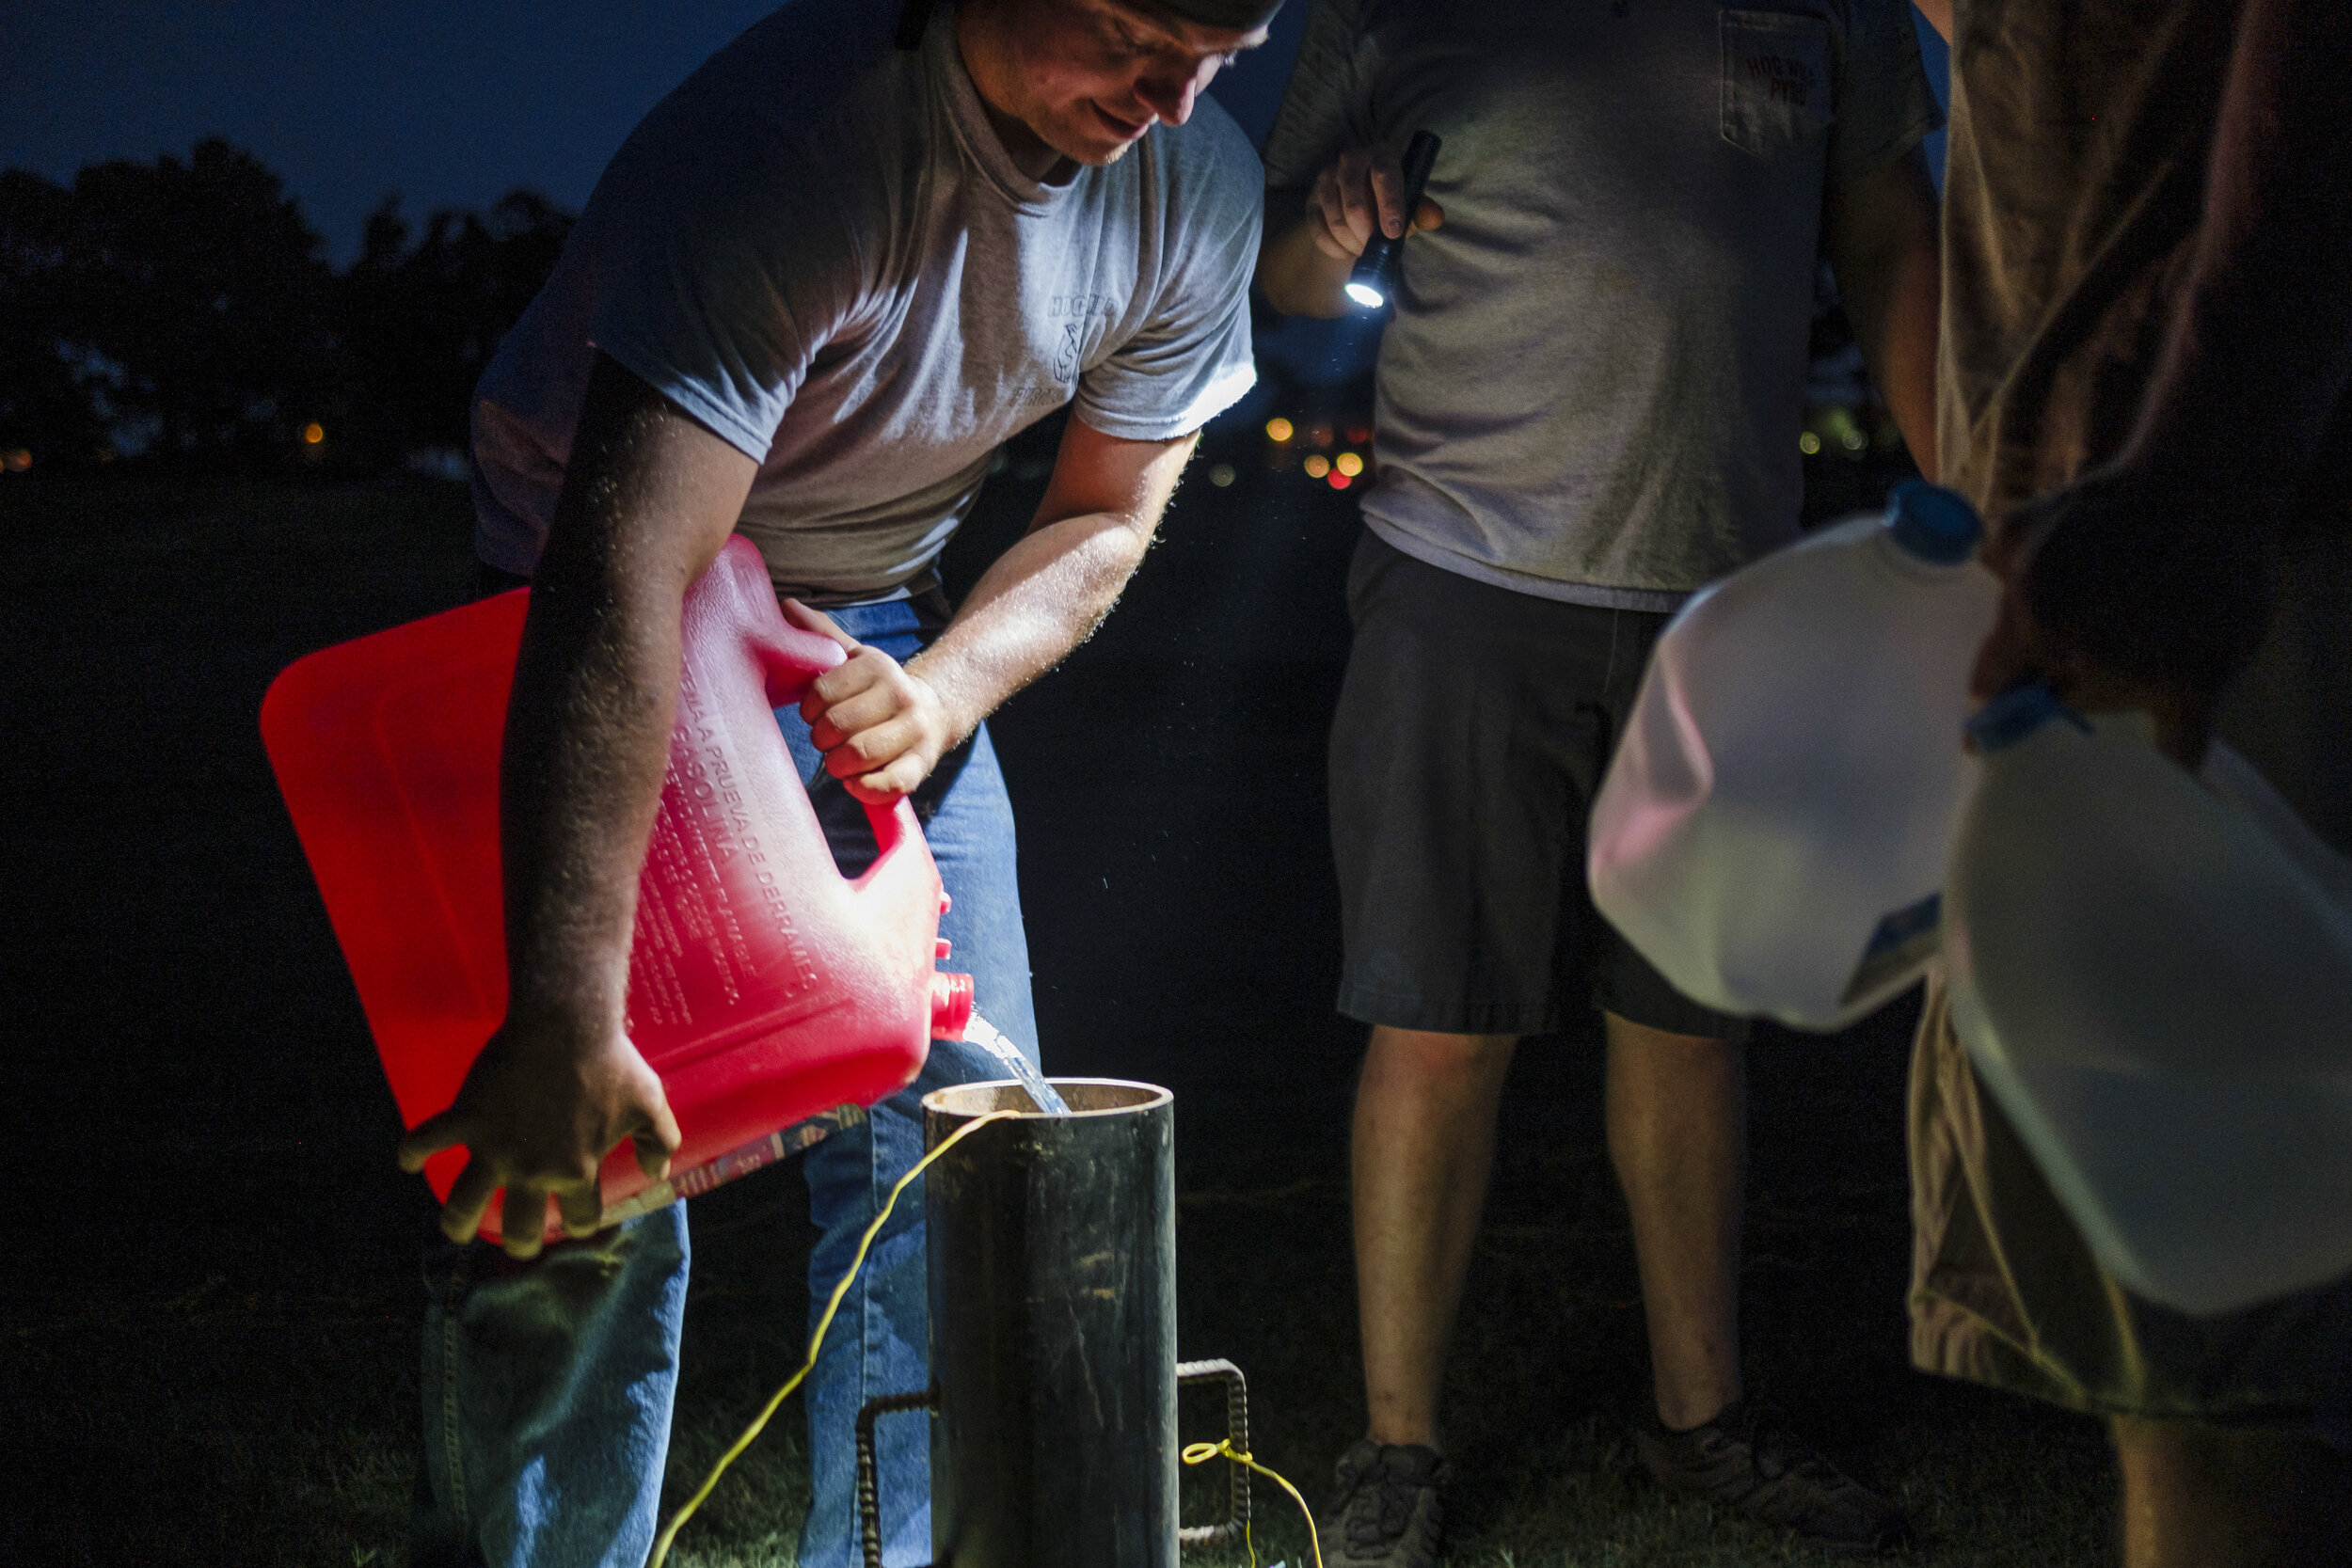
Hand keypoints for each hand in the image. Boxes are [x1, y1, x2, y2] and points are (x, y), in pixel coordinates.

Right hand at [396, 1008, 680, 1258]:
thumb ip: (659, 1140)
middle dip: (519, 1240)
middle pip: (520, 1227)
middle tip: (517, 1239)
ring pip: (464, 1205)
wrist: (567, 1025)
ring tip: (457, 1228)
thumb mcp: (649, 1103)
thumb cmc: (612, 1062)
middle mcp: (532, 1170)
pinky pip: (426, 1143)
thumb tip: (659, 1170)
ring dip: (457, 1222)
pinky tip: (410, 1161)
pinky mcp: (466, 1119)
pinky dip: (412, 1154)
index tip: (575, 1219)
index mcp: (577, 1171)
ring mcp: (494, 1148)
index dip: (579, 1222)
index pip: (579, 1218)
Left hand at [782, 599, 955, 801]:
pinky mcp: (923, 764)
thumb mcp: (854, 657)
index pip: (822, 692)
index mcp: (877, 666)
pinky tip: (855, 781)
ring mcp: (915, 730)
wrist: (935, 710)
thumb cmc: (879, 688)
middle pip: (837, 726)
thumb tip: (786, 605)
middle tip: (826, 741)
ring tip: (839, 761)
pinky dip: (863, 788)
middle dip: (821, 739)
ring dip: (838, 765)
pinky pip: (887, 784)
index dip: (808, 710)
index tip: (813, 715)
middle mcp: (900, 694)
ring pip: (859, 754)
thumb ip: (821, 635)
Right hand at [1304, 144, 1443, 263]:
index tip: (1393, 232)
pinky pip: (1318, 230)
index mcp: (1381, 155)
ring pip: (1335, 219)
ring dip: (1351, 243)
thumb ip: (1422, 210)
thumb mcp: (1410, 204)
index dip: (1389, 205)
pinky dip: (1334, 248)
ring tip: (1363, 250)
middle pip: (1354, 203)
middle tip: (1375, 248)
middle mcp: (1351, 160)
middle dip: (1366, 234)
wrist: (1361, 202)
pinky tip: (1346, 252)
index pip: (1384, 175)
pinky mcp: (1311, 198)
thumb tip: (1434, 217)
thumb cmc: (1390, 201)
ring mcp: (1327, 178)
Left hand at [1970, 472, 2225, 766]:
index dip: (1985, 718)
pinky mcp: (2201, 685)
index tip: (1976, 742)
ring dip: (2103, 698)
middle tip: (2063, 669)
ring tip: (2119, 655)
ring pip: (2105, 715)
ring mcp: (2145, 675)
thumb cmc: (2103, 506)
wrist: (2205, 488)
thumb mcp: (2016, 530)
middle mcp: (2087, 655)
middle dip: (2048, 692)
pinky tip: (2151, 778)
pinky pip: (2182, 747)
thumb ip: (1975, 573)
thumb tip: (1940, 597)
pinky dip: (2167, 762)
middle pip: (2050, 704)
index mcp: (2035, 617)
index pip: (1994, 689)